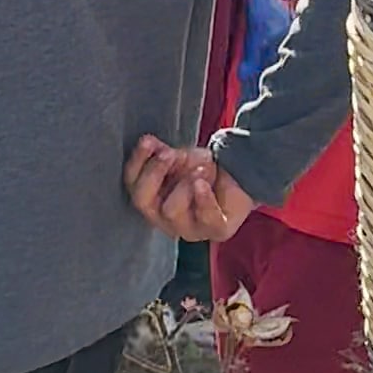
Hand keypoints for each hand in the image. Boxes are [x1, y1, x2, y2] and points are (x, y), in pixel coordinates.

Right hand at [126, 135, 251, 239]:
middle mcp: (164, 219)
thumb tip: (148, 143)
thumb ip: (161, 154)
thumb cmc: (203, 172)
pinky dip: (203, 199)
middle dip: (154, 174)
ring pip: (171, 211)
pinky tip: (202, 183)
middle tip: (169, 155)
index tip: (149, 142)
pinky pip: (207, 219)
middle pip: (142, 202)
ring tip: (200, 168)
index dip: (137, 162)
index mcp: (150, 200)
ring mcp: (189, 229)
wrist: (240, 178)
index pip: (131, 185)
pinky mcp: (217, 230)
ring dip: (184, 184)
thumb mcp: (179, 159)